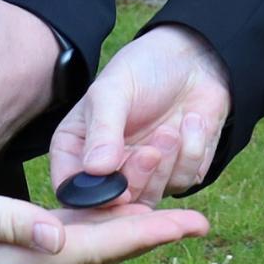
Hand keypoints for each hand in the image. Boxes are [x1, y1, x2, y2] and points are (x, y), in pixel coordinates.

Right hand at [0, 160, 207, 263]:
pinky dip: (98, 227)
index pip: (96, 251)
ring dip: (127, 229)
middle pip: (102, 253)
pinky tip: (116, 212)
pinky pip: (69, 242)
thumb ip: (7, 224)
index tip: (189, 227)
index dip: (145, 237)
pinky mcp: (12, 253)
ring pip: (88, 248)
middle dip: (148, 233)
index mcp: (19, 263)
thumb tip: (56, 239)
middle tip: (197, 219)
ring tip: (168, 210)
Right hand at [49, 24, 232, 204]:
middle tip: (150, 152)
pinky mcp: (175, 174)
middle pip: (113, 204)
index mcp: (77, 149)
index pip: (72, 188)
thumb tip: (96, 169)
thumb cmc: (142, 69)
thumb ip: (104, 128)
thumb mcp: (114, 90)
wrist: (191, 59)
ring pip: (150, 198)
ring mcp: (142, 175)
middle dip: (136, 180)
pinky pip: (183, 181)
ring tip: (171, 129)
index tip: (117, 190)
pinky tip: (192, 121)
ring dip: (166, 164)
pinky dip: (190, 152)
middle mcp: (107, 169)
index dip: (92, 198)